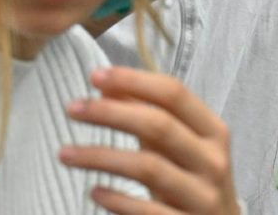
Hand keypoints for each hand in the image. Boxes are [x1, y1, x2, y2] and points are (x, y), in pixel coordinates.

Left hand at [60, 67, 237, 214]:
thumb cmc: (196, 180)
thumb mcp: (182, 145)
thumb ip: (150, 116)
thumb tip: (110, 87)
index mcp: (213, 132)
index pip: (175, 95)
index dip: (135, 82)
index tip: (96, 76)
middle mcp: (212, 160)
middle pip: (160, 126)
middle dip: (112, 113)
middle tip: (73, 108)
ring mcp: (201, 195)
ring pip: (148, 167)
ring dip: (102, 156)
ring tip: (65, 153)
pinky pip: (146, 211)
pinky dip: (117, 200)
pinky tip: (94, 192)